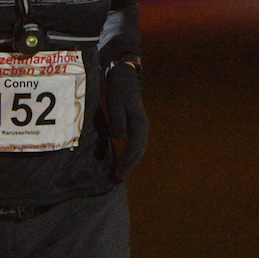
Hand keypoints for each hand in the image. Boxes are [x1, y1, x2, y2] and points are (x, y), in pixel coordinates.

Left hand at [105, 60, 148, 178]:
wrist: (125, 79)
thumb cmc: (118, 90)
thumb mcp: (115, 102)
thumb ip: (118, 119)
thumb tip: (120, 137)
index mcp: (139, 123)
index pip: (135, 147)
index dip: (127, 161)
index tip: (117, 172)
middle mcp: (143, 127)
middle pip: (139, 151)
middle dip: (129, 166)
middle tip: (116, 179)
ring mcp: (141, 128)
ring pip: (138, 150)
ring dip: (129, 163)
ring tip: (118, 174)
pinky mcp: (136, 128)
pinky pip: (135, 146)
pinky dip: (129, 156)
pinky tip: (121, 163)